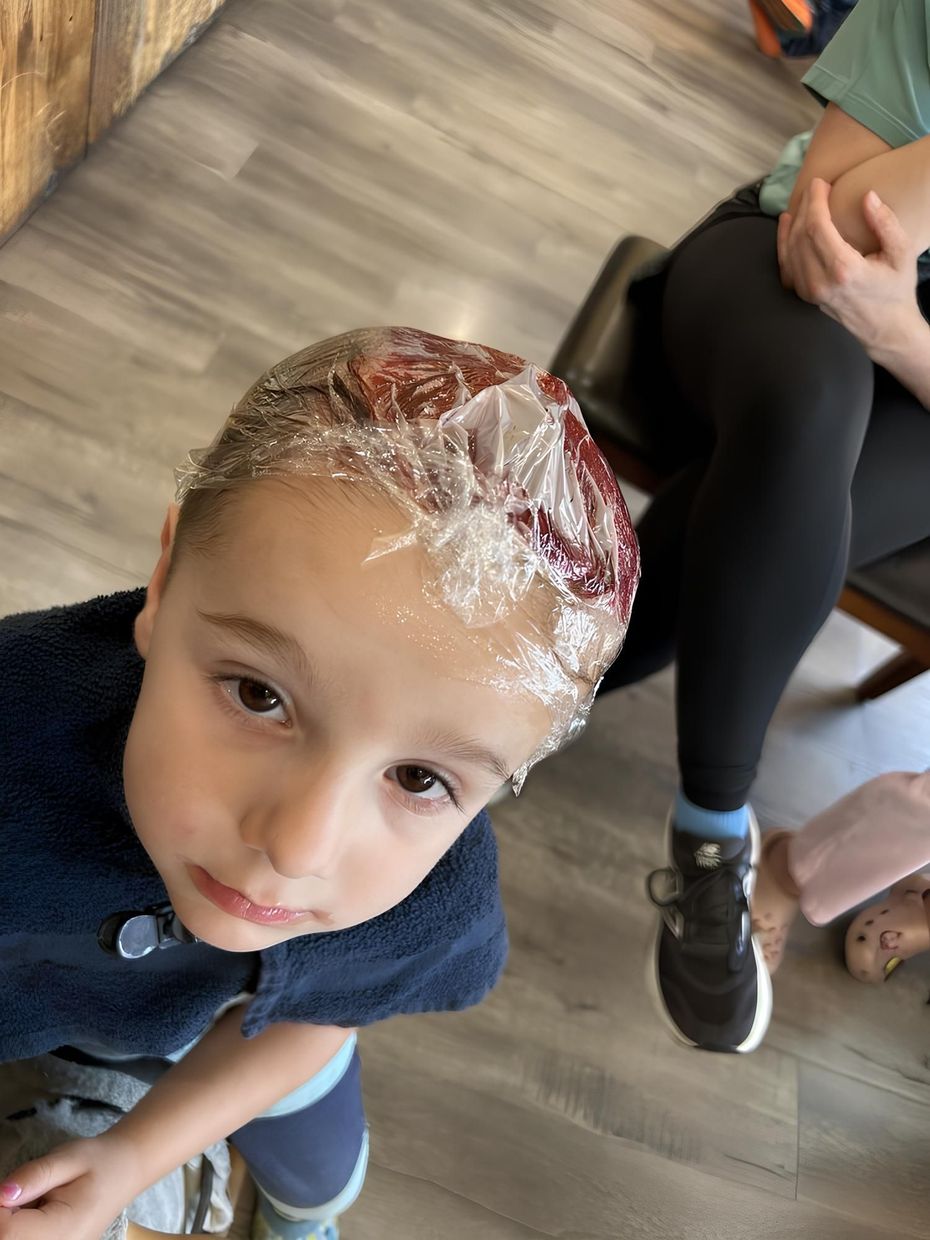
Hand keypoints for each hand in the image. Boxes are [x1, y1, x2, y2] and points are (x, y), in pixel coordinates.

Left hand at [0, 1135, 139, 1239]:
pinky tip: (36, 1211)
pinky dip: (20, 1227)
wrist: (126, 1171)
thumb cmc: (99, 1161)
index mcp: (64, 1230)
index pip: (7, 1232)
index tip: (14, 1187)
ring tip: (36, 1200)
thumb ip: (34, 1176)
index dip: (0, 1207)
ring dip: (13, 1222)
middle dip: (6, 1216)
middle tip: (27, 1192)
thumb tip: (1, 1194)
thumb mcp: (68, 1158)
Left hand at [776, 178, 925, 360]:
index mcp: (844, 270)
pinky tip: (787, 225)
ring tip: (802, 202)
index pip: (817, 227)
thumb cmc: (896, 288)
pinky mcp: (804, 295)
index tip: (820, 183)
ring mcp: (809, 291)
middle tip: (814, 188)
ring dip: (793, 222)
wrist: (884, 327)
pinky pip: (786, 265)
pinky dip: (783, 243)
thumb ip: (886, 223)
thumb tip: (868, 196)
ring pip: (790, 249)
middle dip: (805, 207)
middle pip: (800, 235)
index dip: (814, 201)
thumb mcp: (901, 254)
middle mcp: (821, 282)